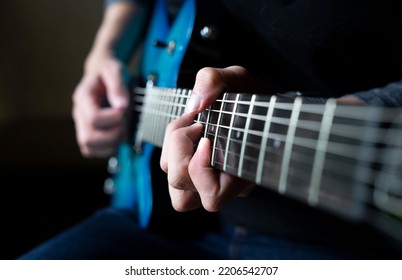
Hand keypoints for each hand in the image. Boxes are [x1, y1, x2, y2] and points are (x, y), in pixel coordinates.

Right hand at [72, 55, 128, 157]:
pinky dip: (107, 149)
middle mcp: (79, 113)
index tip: (124, 109)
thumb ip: (118, 86)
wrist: (102, 74)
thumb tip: (121, 106)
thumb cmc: (109, 72)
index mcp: (83, 97)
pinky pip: (91, 151)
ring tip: (122, 130)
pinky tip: (118, 137)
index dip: (113, 118)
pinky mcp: (88, 133)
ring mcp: (81, 125)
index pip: (93, 118)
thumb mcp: (115, 71)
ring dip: (110, 144)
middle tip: (124, 123)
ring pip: (88, 147)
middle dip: (112, 135)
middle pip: (88, 138)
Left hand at [160, 66, 262, 211]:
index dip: (201, 170)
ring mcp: (209, 183)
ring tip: (188, 131)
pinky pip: (174, 177)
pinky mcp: (195, 176)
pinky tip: (185, 135)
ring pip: (176, 191)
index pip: (213, 197)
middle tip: (196, 125)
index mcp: (242, 174)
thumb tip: (194, 103)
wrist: (252, 103)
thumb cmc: (250, 97)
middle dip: (179, 151)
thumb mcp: (237, 79)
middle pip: (182, 193)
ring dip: (171, 156)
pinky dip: (171, 155)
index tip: (206, 138)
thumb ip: (214, 80)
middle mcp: (224, 185)